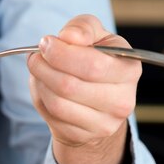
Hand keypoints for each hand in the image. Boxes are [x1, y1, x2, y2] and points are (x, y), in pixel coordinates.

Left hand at [27, 14, 139, 163]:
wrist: (95, 100)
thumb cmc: (93, 60)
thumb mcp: (94, 36)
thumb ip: (82, 27)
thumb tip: (69, 37)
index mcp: (129, 69)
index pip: (92, 65)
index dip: (61, 53)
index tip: (46, 43)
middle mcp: (122, 100)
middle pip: (70, 85)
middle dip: (45, 67)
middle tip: (35, 57)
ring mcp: (104, 122)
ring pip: (58, 103)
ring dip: (40, 82)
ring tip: (38, 70)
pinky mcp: (84, 135)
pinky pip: (53, 116)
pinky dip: (41, 98)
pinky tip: (44, 87)